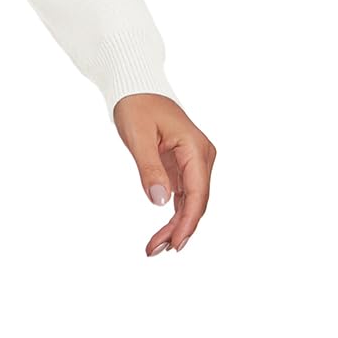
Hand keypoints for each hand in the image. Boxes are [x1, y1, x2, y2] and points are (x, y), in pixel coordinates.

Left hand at [112, 93, 215, 256]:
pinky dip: (174, 214)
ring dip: (176, 225)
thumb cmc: (136, 104)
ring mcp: (194, 161)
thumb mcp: (138, 135)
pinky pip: (184, 195)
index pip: (197, 194)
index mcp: (196, 148)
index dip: (187, 223)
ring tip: (155, 247)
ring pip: (191, 202)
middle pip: (196, 202)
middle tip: (154, 250)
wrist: (135, 86)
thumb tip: (160, 202)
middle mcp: (201, 156)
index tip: (173, 244)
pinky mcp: (184, 165)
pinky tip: (163, 233)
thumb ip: (149, 167)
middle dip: (179, 229)